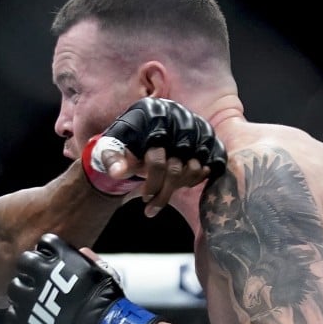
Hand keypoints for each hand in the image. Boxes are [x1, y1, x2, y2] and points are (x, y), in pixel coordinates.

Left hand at [7, 233, 158, 323]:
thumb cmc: (107, 301)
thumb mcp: (103, 273)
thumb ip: (90, 260)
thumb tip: (82, 251)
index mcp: (63, 259)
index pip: (46, 242)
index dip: (48, 250)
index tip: (50, 259)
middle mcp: (44, 274)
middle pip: (24, 261)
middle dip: (29, 267)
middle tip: (35, 278)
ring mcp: (32, 298)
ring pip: (14, 286)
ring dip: (21, 290)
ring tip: (30, 299)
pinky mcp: (25, 321)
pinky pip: (11, 312)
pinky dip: (18, 314)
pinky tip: (29, 316)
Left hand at [83, 97, 227, 213]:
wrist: (149, 122)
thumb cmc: (129, 136)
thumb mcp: (113, 143)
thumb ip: (112, 158)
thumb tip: (117, 173)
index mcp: (153, 117)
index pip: (156, 161)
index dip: (151, 184)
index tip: (144, 198)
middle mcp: (179, 119)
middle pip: (175, 169)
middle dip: (163, 194)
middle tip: (150, 206)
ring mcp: (197, 128)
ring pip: (194, 170)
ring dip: (178, 188)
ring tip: (163, 193)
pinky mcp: (210, 137)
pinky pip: (209, 167)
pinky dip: (195, 179)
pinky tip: (181, 184)